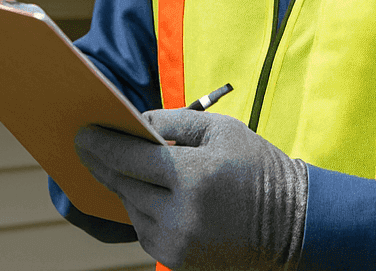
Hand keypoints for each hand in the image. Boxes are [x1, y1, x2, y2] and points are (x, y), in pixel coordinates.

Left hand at [74, 108, 305, 269]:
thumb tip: (136, 120)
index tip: (81, 133)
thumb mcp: (222, 130)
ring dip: (125, 187)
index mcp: (195, 176)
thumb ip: (176, 119)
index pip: (131, 158)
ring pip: (132, 209)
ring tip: (121, 166)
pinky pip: (146, 230)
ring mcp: (180, 243)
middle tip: (85, 145)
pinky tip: (146, 194)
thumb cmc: (258, 168)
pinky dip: (142, 210)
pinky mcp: (179, 262)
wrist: (294, 225)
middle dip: (103, 163)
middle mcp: (183, 215)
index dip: (101, 145)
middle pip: (125, 185)